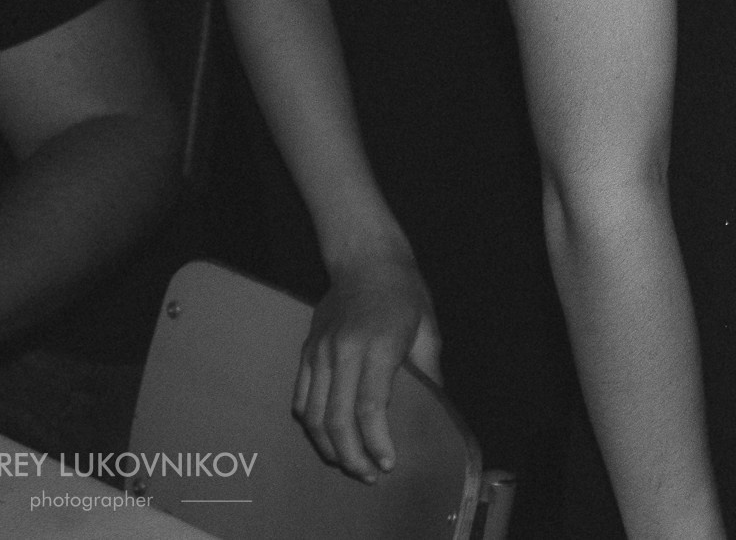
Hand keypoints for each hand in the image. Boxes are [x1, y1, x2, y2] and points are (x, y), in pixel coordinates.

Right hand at [294, 254, 441, 479]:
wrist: (366, 260)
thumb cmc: (404, 293)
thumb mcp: (428, 328)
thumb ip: (428, 370)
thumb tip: (435, 407)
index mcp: (377, 346)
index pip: (369, 407)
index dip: (377, 442)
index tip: (389, 463)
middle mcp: (342, 351)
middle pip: (336, 419)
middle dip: (351, 456)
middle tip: (369, 475)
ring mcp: (319, 352)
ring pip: (313, 415)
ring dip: (328, 447)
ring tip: (349, 463)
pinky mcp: (306, 352)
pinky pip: (301, 398)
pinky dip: (311, 425)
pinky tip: (327, 438)